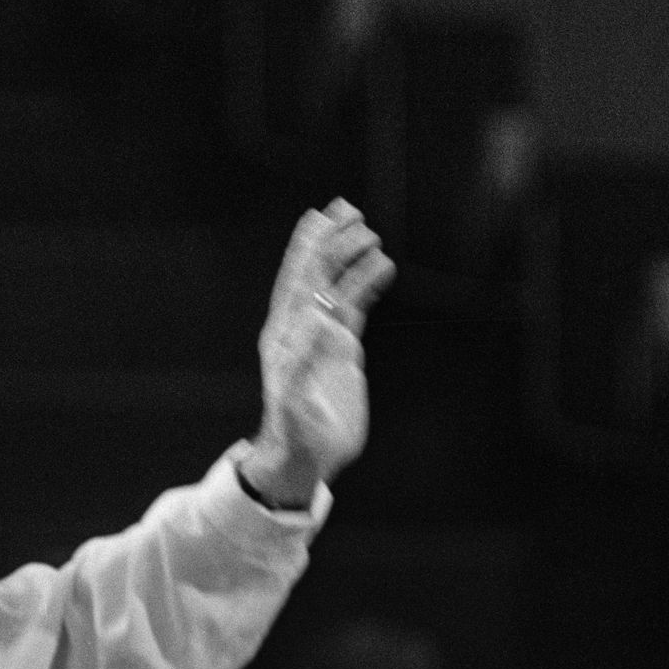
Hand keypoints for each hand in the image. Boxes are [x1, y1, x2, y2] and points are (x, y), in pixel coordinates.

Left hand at [240, 200, 395, 505]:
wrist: (303, 459)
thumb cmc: (294, 436)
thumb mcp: (294, 403)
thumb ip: (302, 363)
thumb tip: (317, 319)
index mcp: (284, 337)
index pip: (298, 283)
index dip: (309, 250)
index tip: (322, 219)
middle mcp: (300, 330)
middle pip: (316, 275)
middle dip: (329, 241)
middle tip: (349, 209)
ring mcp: (322, 338)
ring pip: (336, 285)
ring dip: (349, 257)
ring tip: (368, 229)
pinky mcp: (342, 350)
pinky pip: (354, 307)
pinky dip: (366, 284)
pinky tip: (383, 266)